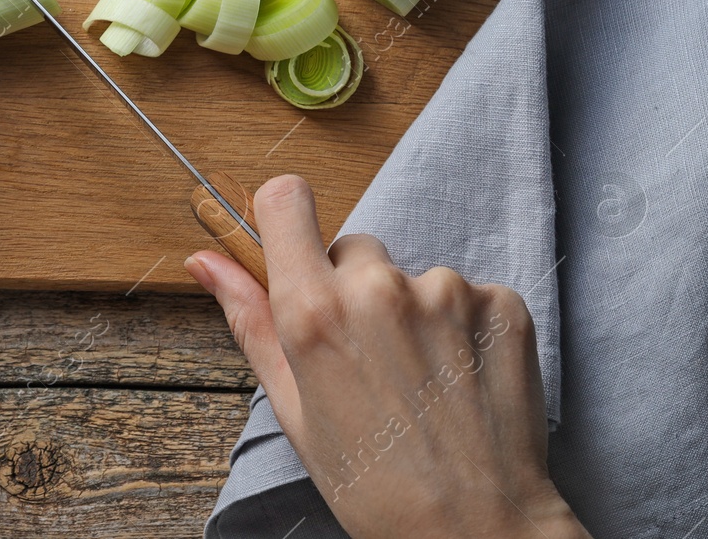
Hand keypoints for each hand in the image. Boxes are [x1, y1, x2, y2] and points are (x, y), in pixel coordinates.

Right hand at [186, 175, 587, 538]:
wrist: (477, 531)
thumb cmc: (373, 483)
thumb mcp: (293, 407)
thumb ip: (249, 321)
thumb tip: (205, 261)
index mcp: (314, 313)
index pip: (286, 201)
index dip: (285, 217)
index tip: (294, 243)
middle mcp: (379, 291)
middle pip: (354, 248)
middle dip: (355, 289)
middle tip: (371, 361)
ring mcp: (448, 293)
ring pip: (414, 276)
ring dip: (416, 313)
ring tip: (424, 384)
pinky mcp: (503, 305)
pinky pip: (471, 293)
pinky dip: (467, 328)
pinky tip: (463, 382)